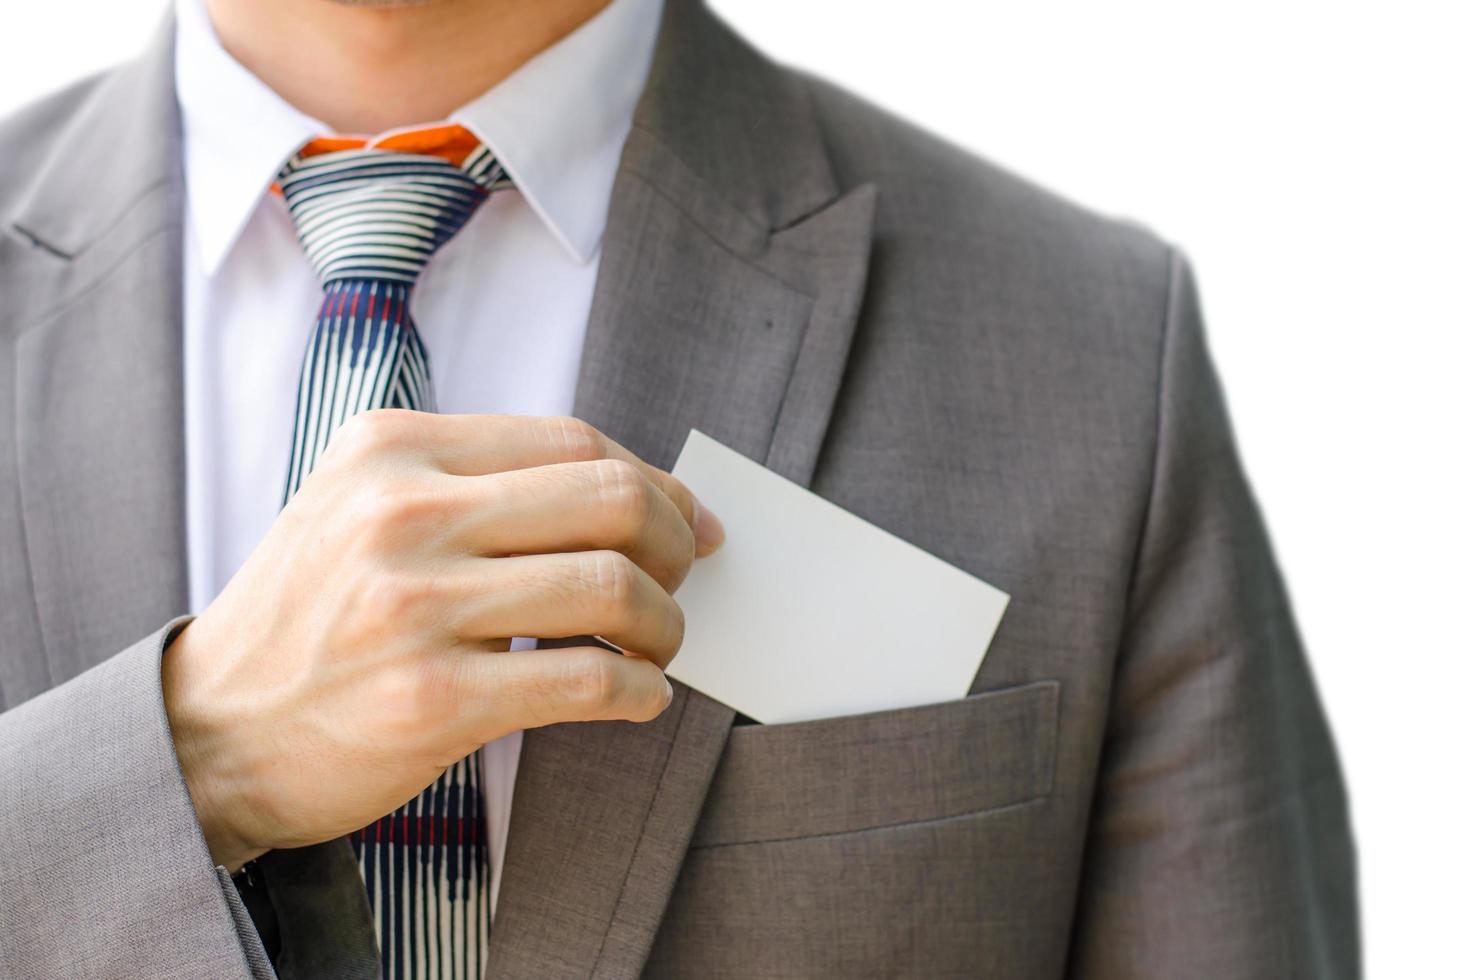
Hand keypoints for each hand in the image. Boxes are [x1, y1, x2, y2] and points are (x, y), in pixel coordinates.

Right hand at [161, 412, 722, 870]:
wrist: (209, 731)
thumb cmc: (310, 618)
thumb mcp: (363, 508)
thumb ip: (483, 485)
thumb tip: (651, 495)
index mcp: (390, 450)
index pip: (573, 438)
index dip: (654, 481)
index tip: (685, 521)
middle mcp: (402, 514)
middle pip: (611, 498)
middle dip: (674, 543)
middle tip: (678, 583)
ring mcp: (414, 606)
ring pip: (614, 587)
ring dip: (666, 625)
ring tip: (657, 648)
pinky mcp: (432, 700)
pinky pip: (589, 681)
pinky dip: (641, 690)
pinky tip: (638, 696)